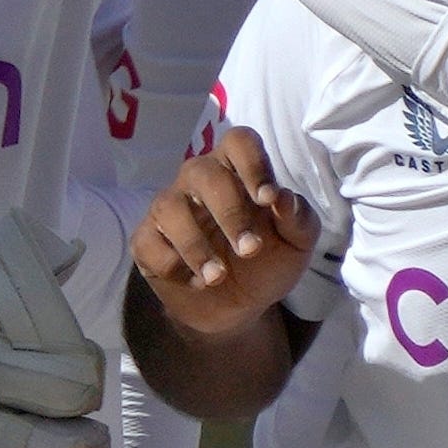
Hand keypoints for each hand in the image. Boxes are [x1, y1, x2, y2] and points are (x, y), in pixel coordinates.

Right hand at [129, 127, 318, 335]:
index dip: (253, 164)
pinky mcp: (147, 240)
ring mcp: (169, 208)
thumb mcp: (296, 245)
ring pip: (170, 206)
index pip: (239, 141)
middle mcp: (198, 180)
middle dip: (229, 213)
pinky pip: (148, 243)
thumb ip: (299, 220)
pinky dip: (173, 266)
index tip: (268, 200)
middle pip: (204, 172)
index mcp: (237, 170)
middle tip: (250, 250)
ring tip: (218, 277)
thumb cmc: (268, 261)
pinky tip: (196, 283)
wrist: (239, 307)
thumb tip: (284, 198)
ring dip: (195, 245)